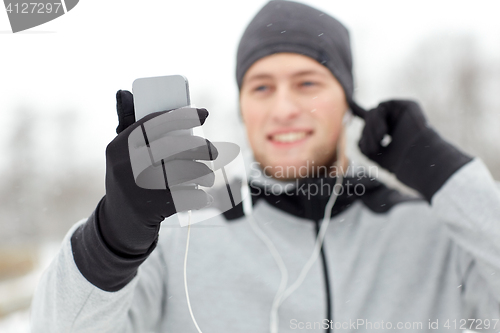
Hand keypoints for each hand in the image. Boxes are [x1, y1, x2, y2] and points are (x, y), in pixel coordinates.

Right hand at [71, 90, 217, 290]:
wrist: (119, 223)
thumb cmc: (128, 178)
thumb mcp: (122, 153)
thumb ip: (129, 124)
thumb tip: (125, 91)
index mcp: (119, 147)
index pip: (153, 123)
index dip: (181, 115)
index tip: (203, 112)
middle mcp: (126, 166)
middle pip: (174, 147)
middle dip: (201, 147)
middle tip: (213, 151)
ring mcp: (138, 188)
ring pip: (184, 173)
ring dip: (203, 174)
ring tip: (206, 177)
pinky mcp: (152, 209)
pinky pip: (187, 197)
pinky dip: (200, 196)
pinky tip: (203, 196)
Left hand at [355, 99, 471, 200]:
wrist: (419, 161)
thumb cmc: (398, 162)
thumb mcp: (373, 152)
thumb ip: (363, 140)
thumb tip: (356, 131)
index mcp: (392, 133)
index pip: (372, 122)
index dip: (361, 116)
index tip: (351, 109)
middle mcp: (397, 121)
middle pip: (369, 119)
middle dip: (366, 134)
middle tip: (375, 148)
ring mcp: (402, 113)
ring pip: (373, 112)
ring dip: (370, 129)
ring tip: (380, 143)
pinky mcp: (408, 105)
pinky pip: (381, 106)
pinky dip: (377, 120)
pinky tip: (384, 134)